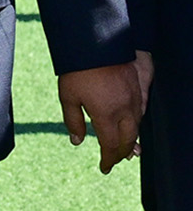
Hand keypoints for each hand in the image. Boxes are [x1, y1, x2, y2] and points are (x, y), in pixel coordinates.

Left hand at [59, 54, 148, 172]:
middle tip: (117, 160)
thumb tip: (77, 141)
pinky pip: (142, 110)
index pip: (111, 145)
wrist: (95, 43)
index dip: (108, 159)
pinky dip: (137, 121)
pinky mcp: (140, 86)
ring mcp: (135, 97)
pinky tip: (133, 124)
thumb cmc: (77, 71)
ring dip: (133, 139)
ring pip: (137, 125)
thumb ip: (73, 121)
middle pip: (128, 139)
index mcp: (107, 115)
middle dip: (123, 152)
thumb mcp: (68, 97)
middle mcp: (125, 109)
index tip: (105, 167)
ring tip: (130, 149)